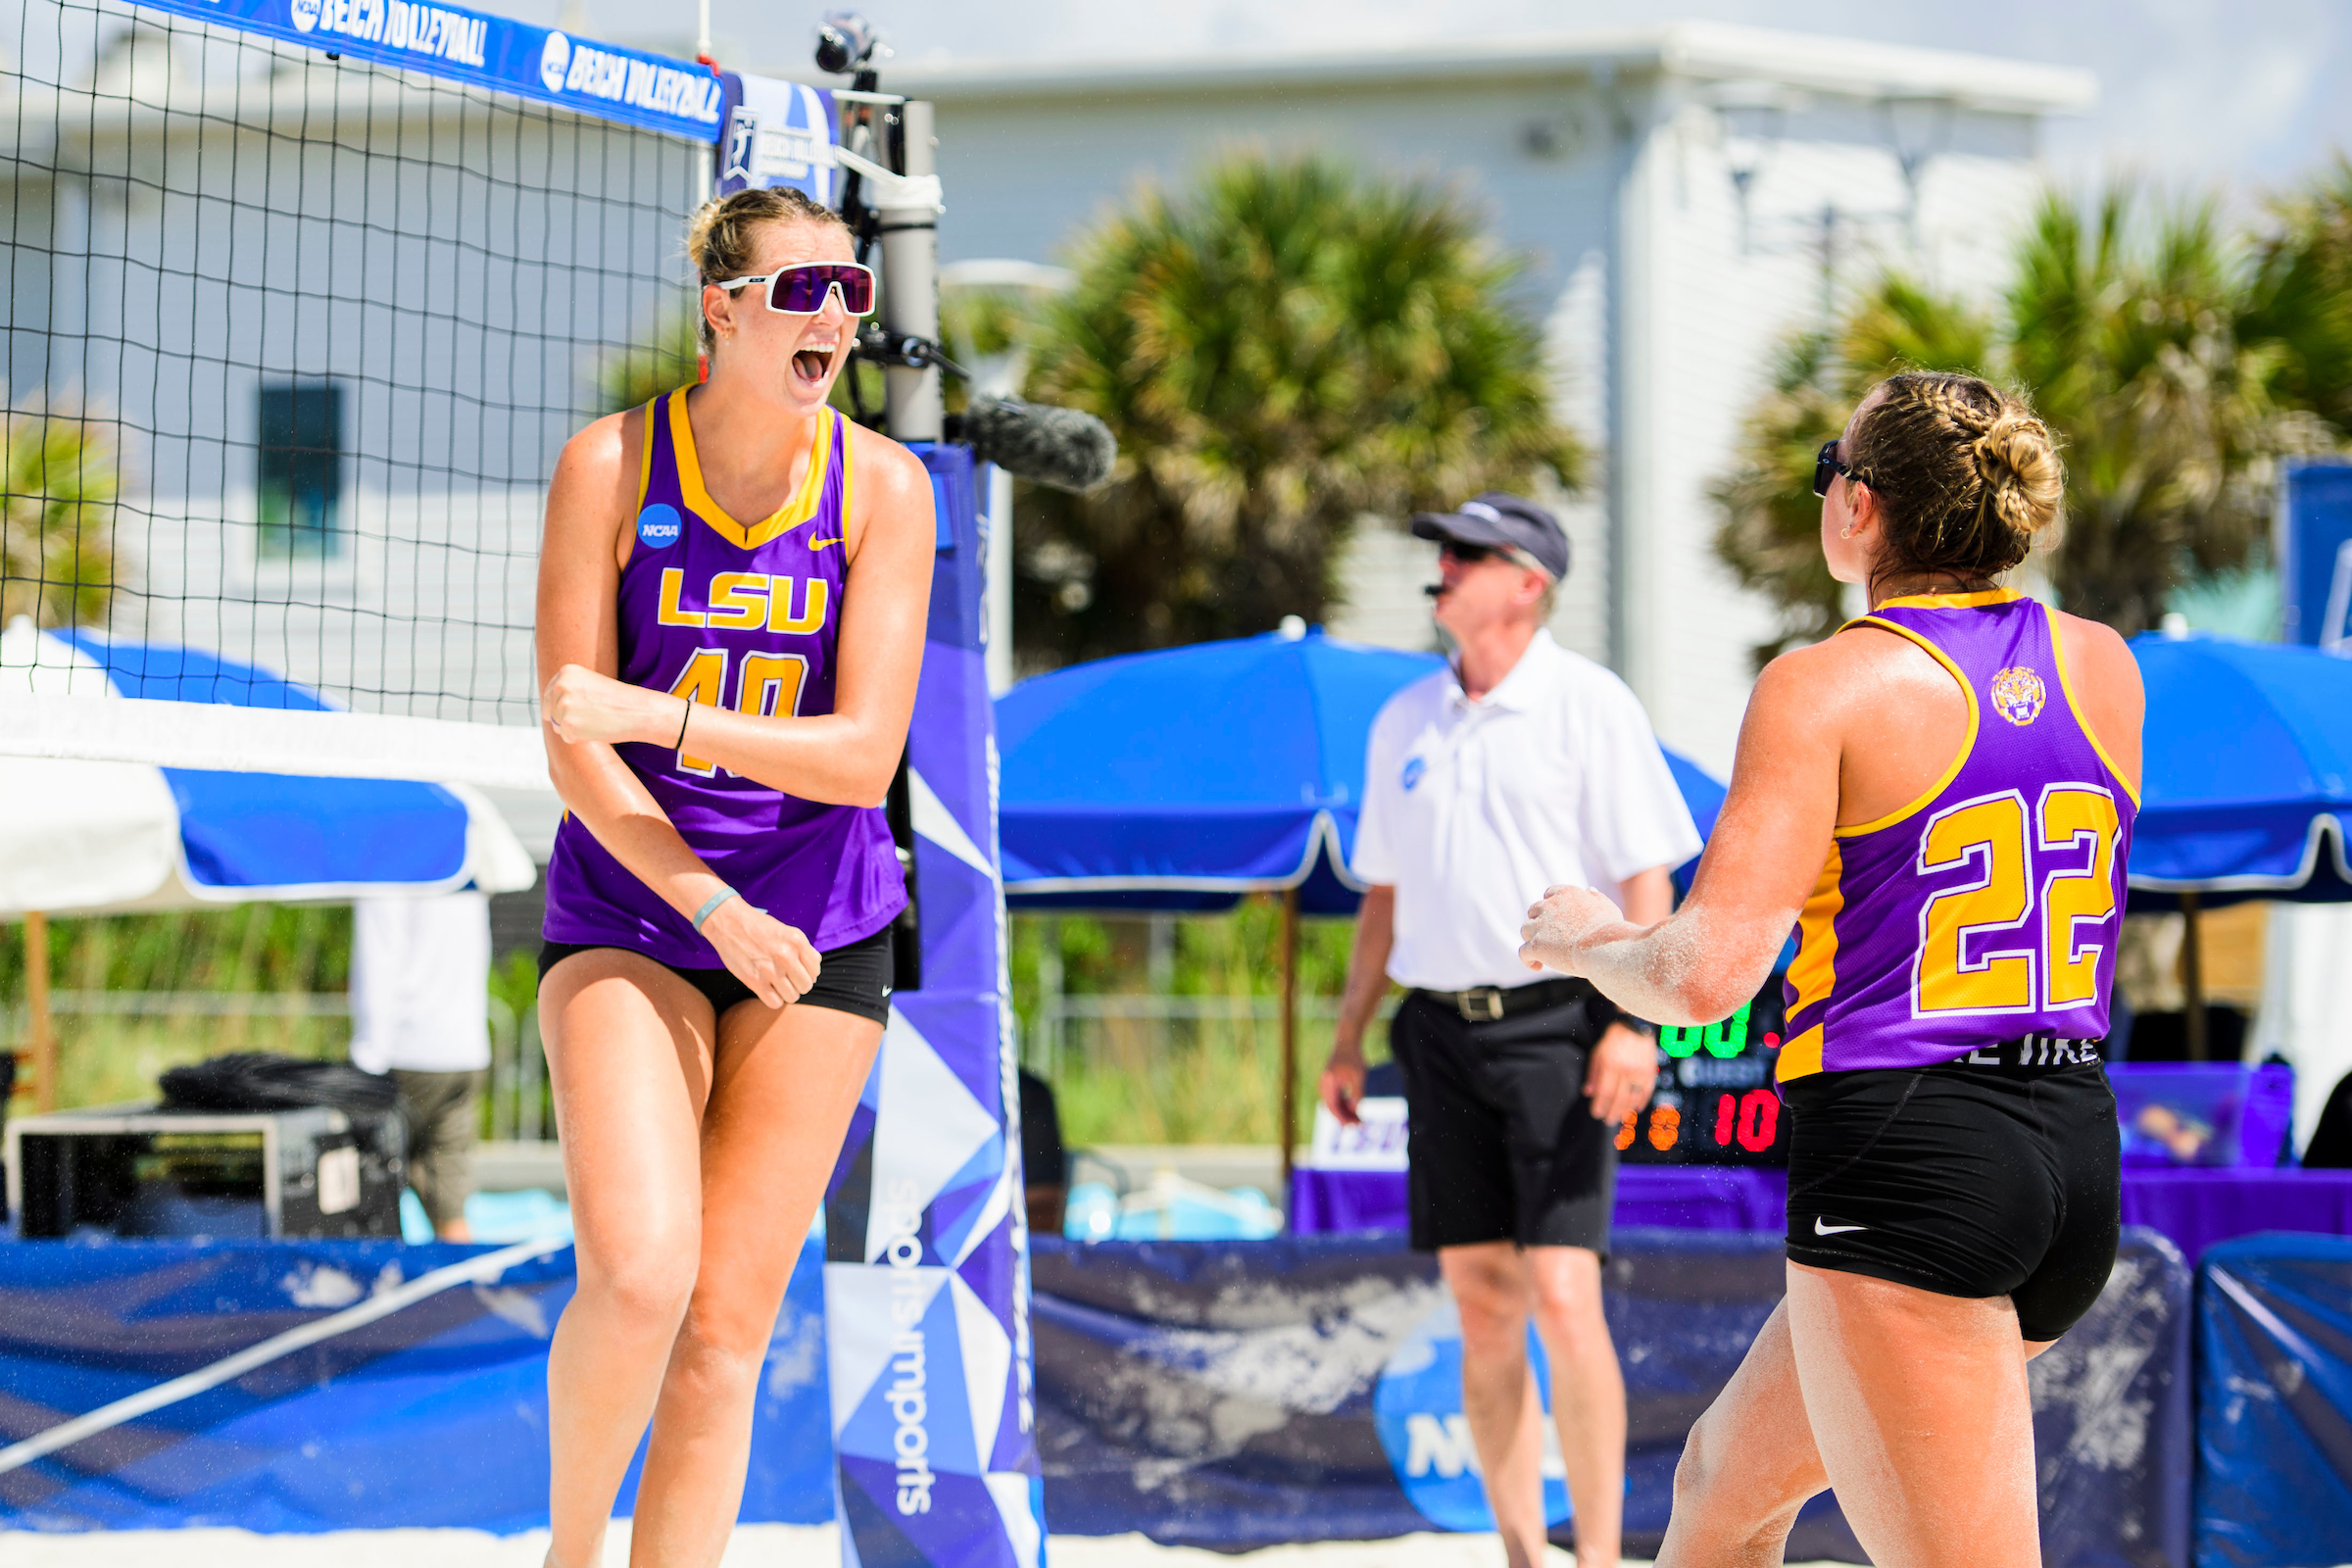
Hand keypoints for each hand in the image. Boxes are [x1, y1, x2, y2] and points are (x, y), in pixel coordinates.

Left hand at [544, 663, 677, 747]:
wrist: (637, 711)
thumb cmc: (618, 700)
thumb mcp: (589, 685)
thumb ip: (568, 692)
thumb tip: (548, 713)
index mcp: (566, 672)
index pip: (549, 694)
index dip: (561, 705)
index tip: (578, 709)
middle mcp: (561, 686)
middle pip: (549, 711)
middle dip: (565, 718)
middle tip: (590, 716)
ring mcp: (563, 705)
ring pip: (558, 726)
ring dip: (574, 728)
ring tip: (596, 720)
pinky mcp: (568, 725)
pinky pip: (567, 737)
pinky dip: (580, 738)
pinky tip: (596, 729)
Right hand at [698, 895, 821, 1008]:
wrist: (729, 922)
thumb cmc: (759, 928)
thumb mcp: (787, 931)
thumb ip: (804, 949)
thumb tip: (816, 971)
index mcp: (797, 941)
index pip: (815, 971)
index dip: (808, 973)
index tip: (797, 971)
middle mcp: (786, 955)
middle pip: (806, 986)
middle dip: (798, 985)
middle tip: (787, 979)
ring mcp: (770, 969)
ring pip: (792, 997)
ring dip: (785, 993)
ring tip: (776, 984)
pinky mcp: (754, 980)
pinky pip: (775, 1003)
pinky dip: (774, 999)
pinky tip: (768, 989)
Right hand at [1319, 1045, 1367, 1126]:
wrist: (1346, 1041)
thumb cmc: (1354, 1057)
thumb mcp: (1359, 1076)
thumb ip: (1357, 1094)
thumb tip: (1355, 1110)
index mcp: (1328, 1083)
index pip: (1333, 1107)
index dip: (1343, 1118)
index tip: (1353, 1125)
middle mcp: (1323, 1085)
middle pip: (1332, 1108)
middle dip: (1345, 1117)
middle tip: (1360, 1124)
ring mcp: (1325, 1085)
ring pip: (1333, 1104)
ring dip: (1345, 1112)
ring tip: (1359, 1118)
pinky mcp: (1329, 1083)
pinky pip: (1334, 1098)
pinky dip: (1344, 1104)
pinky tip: (1355, 1108)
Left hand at [1518, 884, 1623, 974]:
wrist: (1605, 948)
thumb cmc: (1612, 932)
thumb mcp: (1608, 909)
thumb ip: (1597, 898)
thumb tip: (1589, 890)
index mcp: (1567, 894)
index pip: (1549, 894)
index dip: (1550, 907)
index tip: (1556, 920)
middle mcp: (1550, 906)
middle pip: (1534, 911)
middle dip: (1539, 922)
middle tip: (1549, 938)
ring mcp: (1541, 925)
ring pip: (1525, 930)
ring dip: (1532, 939)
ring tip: (1544, 953)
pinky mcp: (1536, 945)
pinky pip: (1523, 952)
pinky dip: (1528, 959)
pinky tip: (1537, 966)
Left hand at [1584, 1022, 1657, 1124]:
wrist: (1636, 1025)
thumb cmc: (1614, 1038)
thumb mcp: (1598, 1053)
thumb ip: (1593, 1074)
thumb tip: (1588, 1092)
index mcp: (1611, 1065)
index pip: (1604, 1092)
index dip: (1599, 1106)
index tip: (1596, 1113)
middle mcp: (1626, 1070)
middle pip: (1619, 1099)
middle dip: (1612, 1113)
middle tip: (1607, 1121)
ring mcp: (1640, 1072)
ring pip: (1634, 1098)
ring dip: (1626, 1111)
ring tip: (1620, 1117)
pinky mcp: (1650, 1072)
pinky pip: (1647, 1092)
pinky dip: (1641, 1102)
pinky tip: (1636, 1109)